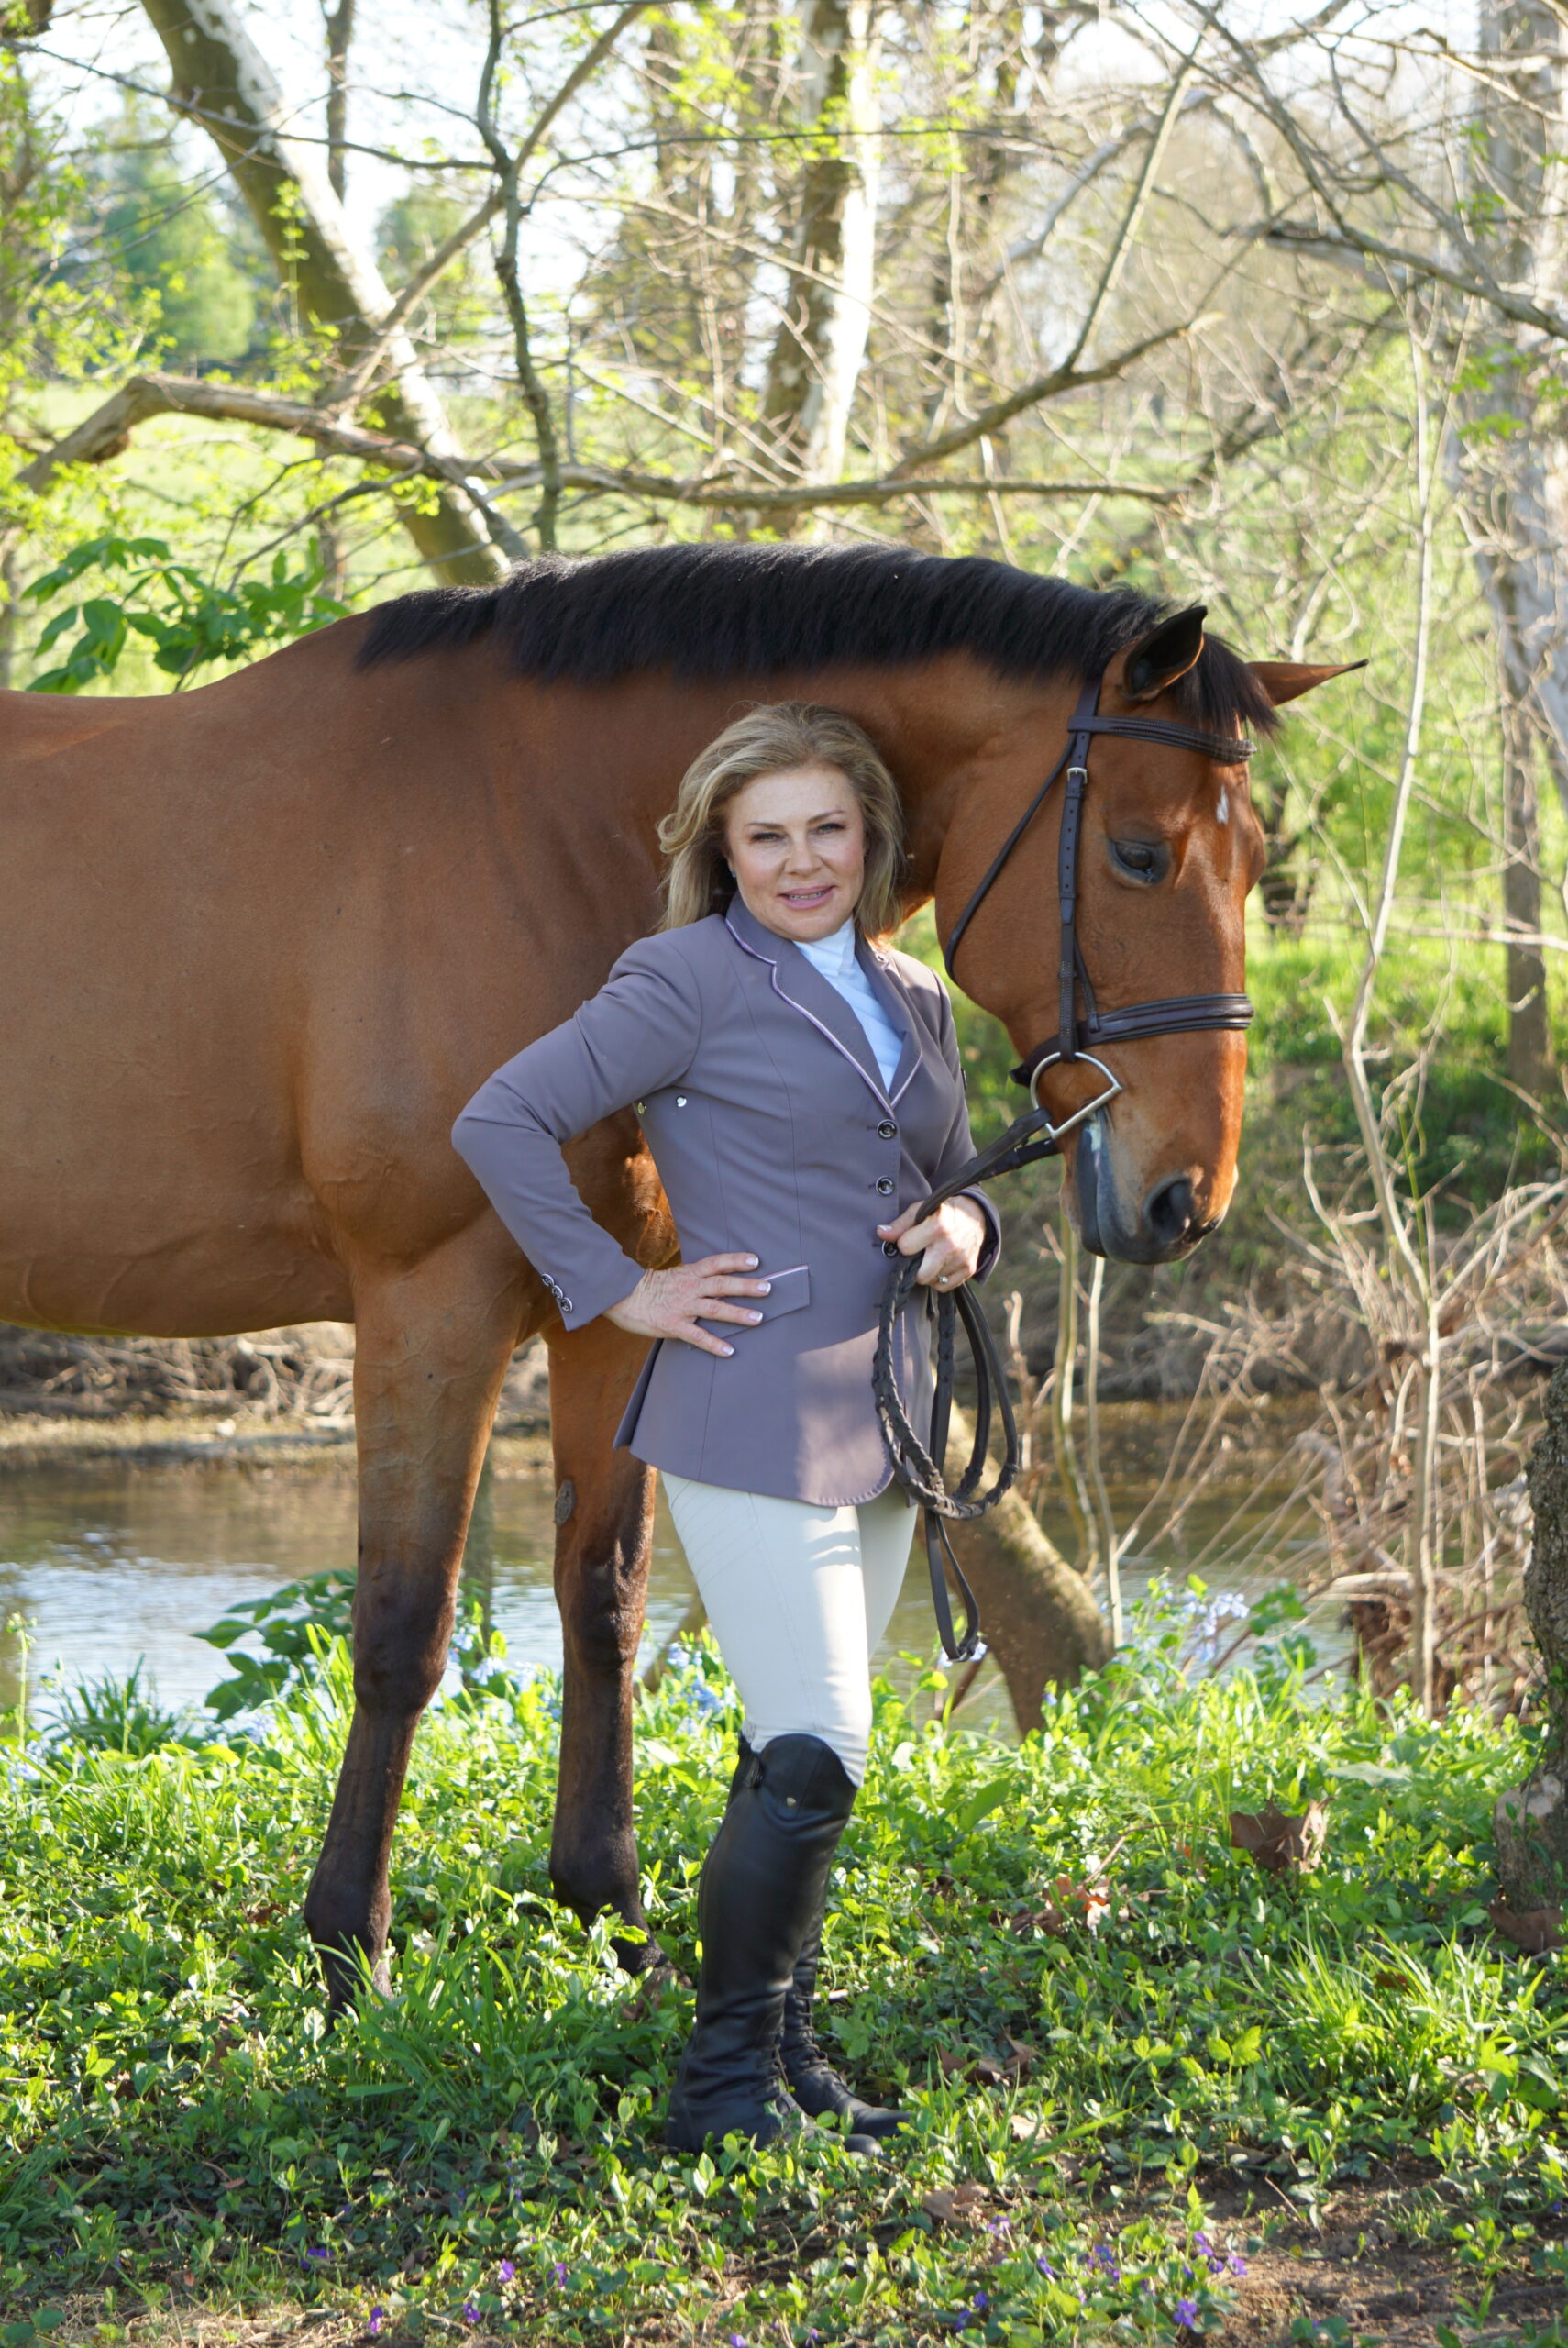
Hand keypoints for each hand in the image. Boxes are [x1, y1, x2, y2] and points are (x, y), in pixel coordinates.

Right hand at [605, 1252, 771, 1357]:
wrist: (618, 1296)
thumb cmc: (644, 1288)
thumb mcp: (671, 1277)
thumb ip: (691, 1279)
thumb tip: (710, 1282)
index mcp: (688, 1274)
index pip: (716, 1263)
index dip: (736, 1261)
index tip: (756, 1260)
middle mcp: (688, 1288)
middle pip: (722, 1284)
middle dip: (746, 1286)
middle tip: (768, 1288)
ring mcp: (682, 1307)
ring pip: (715, 1309)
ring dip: (738, 1314)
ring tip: (758, 1318)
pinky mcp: (673, 1325)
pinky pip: (697, 1336)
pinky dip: (714, 1344)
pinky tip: (729, 1351)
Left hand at [877, 1195, 987, 1290]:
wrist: (976, 1215)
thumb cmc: (943, 1211)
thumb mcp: (921, 1209)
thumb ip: (900, 1224)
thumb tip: (881, 1233)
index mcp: (937, 1226)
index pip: (905, 1247)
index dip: (904, 1243)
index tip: (911, 1238)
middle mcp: (950, 1245)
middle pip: (920, 1275)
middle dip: (915, 1266)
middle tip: (919, 1254)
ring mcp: (961, 1259)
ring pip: (931, 1281)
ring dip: (928, 1271)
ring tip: (932, 1256)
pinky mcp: (969, 1269)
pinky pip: (944, 1287)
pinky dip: (939, 1279)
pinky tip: (941, 1264)